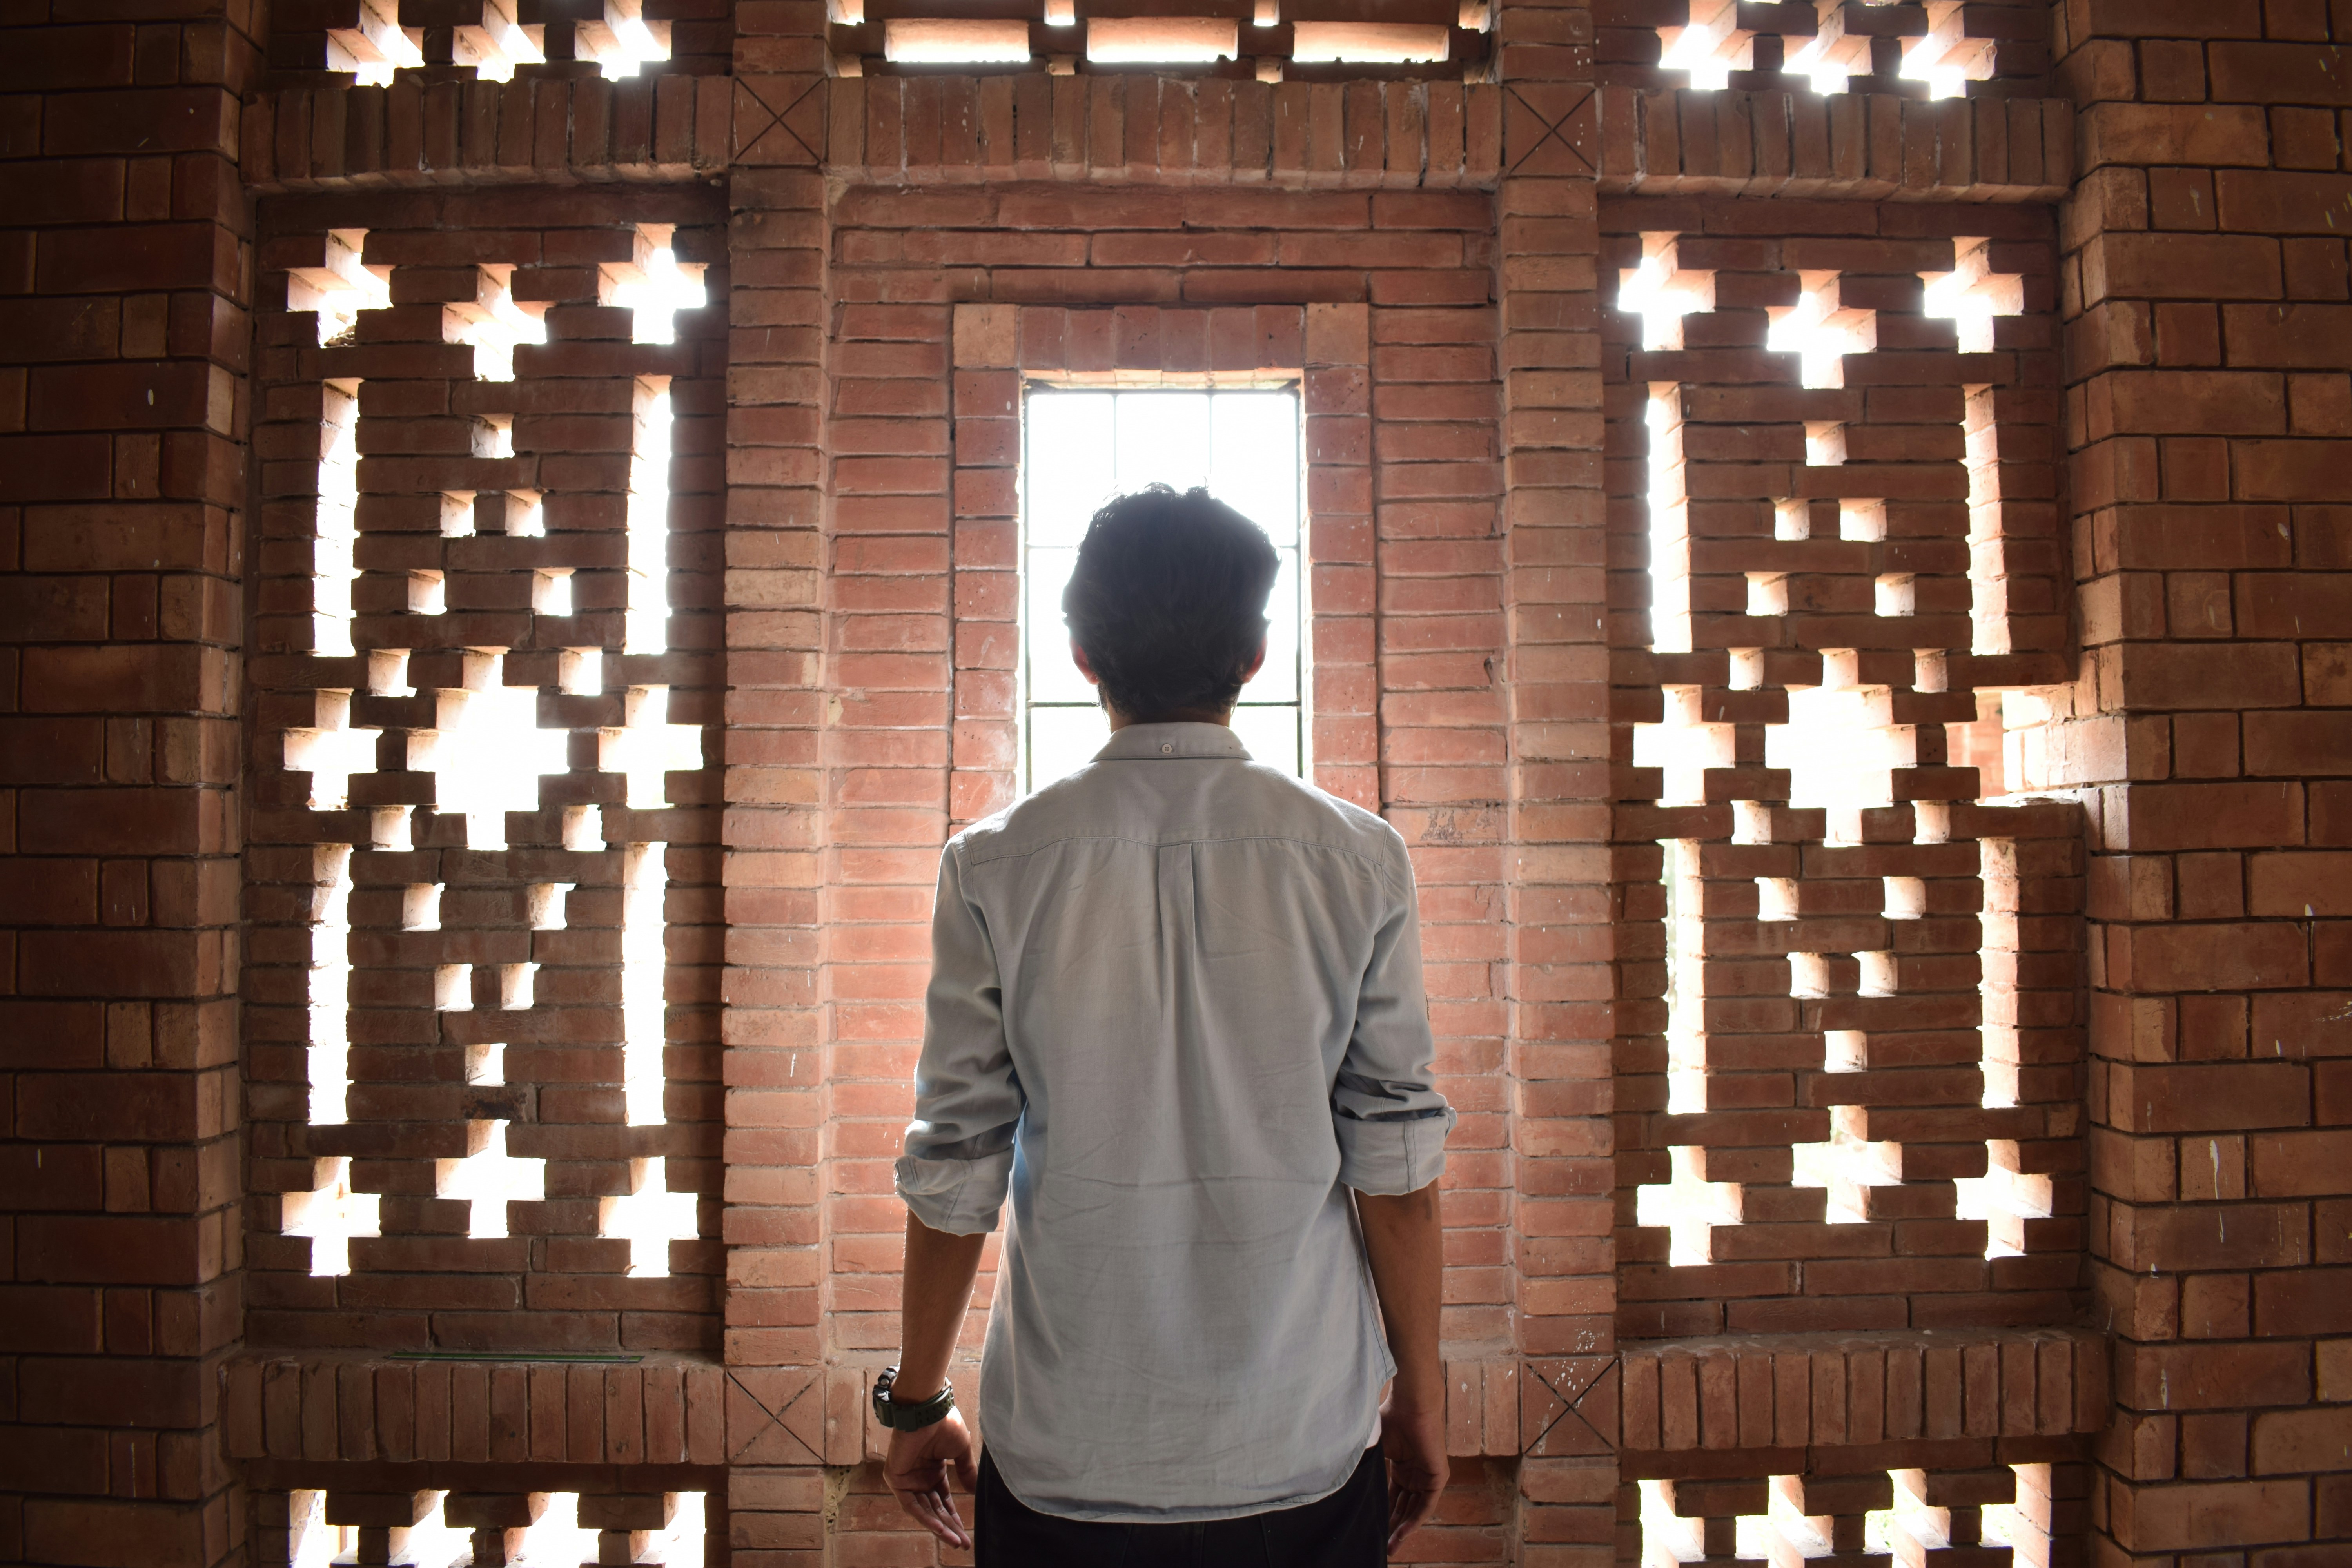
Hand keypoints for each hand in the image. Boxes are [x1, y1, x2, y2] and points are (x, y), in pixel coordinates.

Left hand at [884, 1408, 979, 1549]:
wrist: (928, 1411)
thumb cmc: (945, 1424)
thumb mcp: (960, 1451)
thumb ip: (965, 1471)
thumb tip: (974, 1489)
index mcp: (933, 1469)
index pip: (944, 1500)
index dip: (954, 1517)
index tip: (966, 1533)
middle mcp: (919, 1476)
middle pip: (935, 1509)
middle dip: (949, 1527)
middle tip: (962, 1543)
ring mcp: (907, 1478)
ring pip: (923, 1510)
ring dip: (939, 1527)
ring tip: (955, 1541)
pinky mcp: (895, 1478)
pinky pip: (911, 1504)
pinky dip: (925, 1517)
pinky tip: (939, 1528)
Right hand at [1379, 1395, 1447, 1553]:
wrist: (1411, 1405)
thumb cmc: (1391, 1418)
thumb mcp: (1374, 1447)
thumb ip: (1365, 1464)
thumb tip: (1340, 1478)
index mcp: (1401, 1464)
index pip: (1392, 1495)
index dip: (1383, 1512)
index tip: (1372, 1528)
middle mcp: (1415, 1472)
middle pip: (1403, 1506)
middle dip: (1391, 1526)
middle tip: (1381, 1544)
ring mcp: (1427, 1475)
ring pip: (1414, 1509)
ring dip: (1402, 1529)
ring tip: (1390, 1546)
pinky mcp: (1438, 1477)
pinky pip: (1426, 1505)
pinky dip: (1414, 1520)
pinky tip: (1403, 1533)